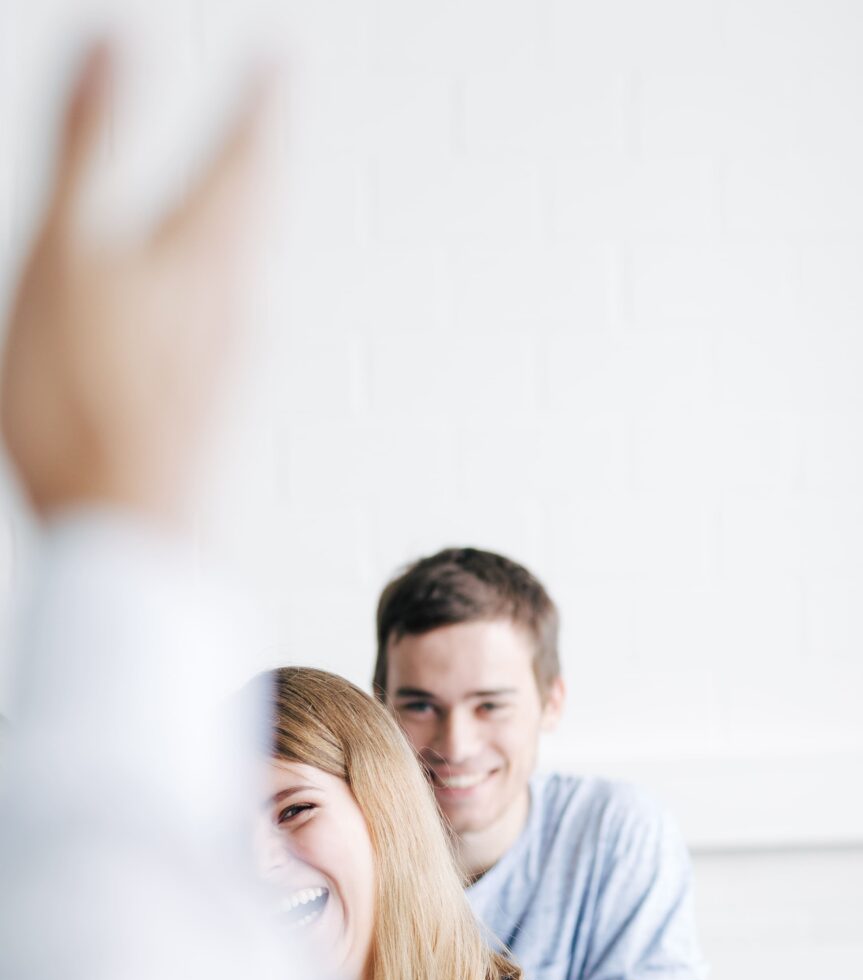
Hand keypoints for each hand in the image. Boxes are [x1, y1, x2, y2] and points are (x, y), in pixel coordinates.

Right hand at [0, 42, 270, 524]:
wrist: (125, 525)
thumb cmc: (82, 399)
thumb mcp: (63, 250)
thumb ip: (84, 145)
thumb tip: (115, 41)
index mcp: (199, 252)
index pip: (240, 158)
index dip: (255, 107)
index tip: (276, 65)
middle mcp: (230, 299)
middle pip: (250, 211)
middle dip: (254, 156)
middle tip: (268, 114)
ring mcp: (222, 351)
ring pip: (241, 264)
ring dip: (241, 218)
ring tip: (243, 194)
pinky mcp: (205, 395)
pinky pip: (220, 313)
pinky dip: (216, 277)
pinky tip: (212, 302)